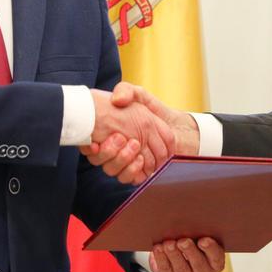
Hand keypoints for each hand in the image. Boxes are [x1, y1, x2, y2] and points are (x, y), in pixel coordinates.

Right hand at [82, 83, 199, 174]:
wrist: (178, 125)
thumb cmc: (154, 110)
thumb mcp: (138, 95)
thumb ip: (126, 92)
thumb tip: (117, 100)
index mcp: (110, 134)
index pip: (93, 146)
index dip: (93, 145)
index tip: (96, 139)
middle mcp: (116, 150)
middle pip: (104, 160)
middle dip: (109, 152)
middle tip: (121, 138)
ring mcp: (127, 162)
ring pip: (116, 170)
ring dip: (123, 160)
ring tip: (134, 147)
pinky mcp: (139, 172)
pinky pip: (130, 179)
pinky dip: (133, 171)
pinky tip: (140, 160)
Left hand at [149, 237, 225, 271]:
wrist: (180, 254)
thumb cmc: (195, 241)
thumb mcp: (201, 238)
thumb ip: (201, 232)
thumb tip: (192, 222)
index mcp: (215, 263)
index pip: (216, 257)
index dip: (211, 249)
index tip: (203, 240)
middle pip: (198, 264)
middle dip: (190, 252)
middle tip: (183, 241)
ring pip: (181, 268)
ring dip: (174, 255)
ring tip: (169, 243)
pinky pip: (165, 269)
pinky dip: (161, 258)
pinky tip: (158, 247)